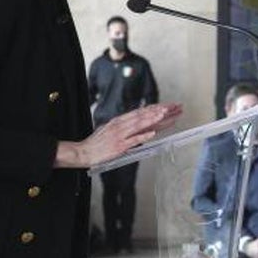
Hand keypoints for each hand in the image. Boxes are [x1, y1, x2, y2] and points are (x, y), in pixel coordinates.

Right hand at [56, 103, 182, 167]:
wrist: (83, 152)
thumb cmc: (97, 143)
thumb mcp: (111, 129)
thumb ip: (125, 126)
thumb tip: (139, 126)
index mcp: (120, 121)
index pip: (141, 112)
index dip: (156, 108)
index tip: (169, 105)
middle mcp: (121, 125)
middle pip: (143, 116)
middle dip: (160, 111)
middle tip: (174, 107)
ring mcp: (120, 135)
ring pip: (139, 125)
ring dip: (152, 119)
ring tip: (165, 114)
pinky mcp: (119, 146)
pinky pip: (132, 141)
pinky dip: (142, 136)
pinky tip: (152, 133)